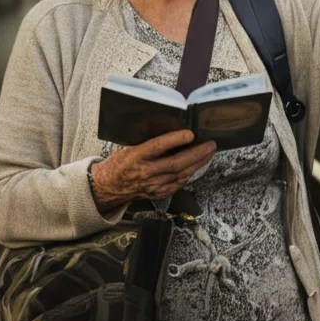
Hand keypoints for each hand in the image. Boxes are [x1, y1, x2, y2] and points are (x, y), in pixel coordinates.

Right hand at [89, 130, 215, 214]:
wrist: (109, 187)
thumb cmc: (120, 162)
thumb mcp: (129, 146)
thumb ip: (148, 140)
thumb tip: (172, 127)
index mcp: (134, 157)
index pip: (157, 147)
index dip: (174, 140)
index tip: (190, 133)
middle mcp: (145, 172)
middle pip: (175, 164)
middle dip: (196, 153)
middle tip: (210, 144)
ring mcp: (152, 185)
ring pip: (181, 174)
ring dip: (198, 163)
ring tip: (209, 152)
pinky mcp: (158, 194)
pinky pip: (179, 184)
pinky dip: (190, 173)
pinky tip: (198, 165)